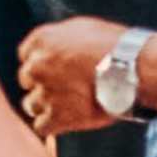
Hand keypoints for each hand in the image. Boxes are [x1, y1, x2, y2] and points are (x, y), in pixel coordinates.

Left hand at [19, 13, 134, 140]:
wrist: (130, 71)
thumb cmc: (113, 46)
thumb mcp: (81, 28)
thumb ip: (60, 39)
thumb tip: (57, 46)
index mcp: (41, 40)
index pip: (26, 55)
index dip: (40, 63)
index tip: (52, 70)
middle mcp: (37, 65)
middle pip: (26, 79)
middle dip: (41, 84)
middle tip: (61, 89)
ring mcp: (45, 93)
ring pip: (31, 104)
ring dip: (43, 107)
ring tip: (64, 107)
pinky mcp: (58, 118)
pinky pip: (41, 127)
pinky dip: (50, 127)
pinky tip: (63, 123)